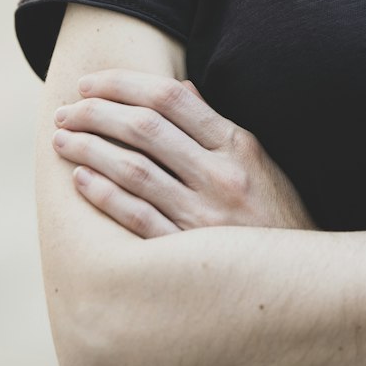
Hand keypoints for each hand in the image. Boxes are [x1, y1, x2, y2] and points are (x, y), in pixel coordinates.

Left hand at [51, 70, 318, 237]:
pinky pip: (136, 218)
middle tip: (67, 110)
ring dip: (89, 149)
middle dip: (97, 112)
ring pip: (133, 170)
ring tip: (62, 138)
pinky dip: (104, 195)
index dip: (124, 84)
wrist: (302, 282)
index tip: (92, 83)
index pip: (172, 97)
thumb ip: (218, 127)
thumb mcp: (260, 162)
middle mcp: (221, 175)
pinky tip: (81, 179)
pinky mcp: (188, 253)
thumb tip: (180, 89)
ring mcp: (204, 216)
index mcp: (239, 145)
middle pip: (146, 128)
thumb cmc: (276, 216)